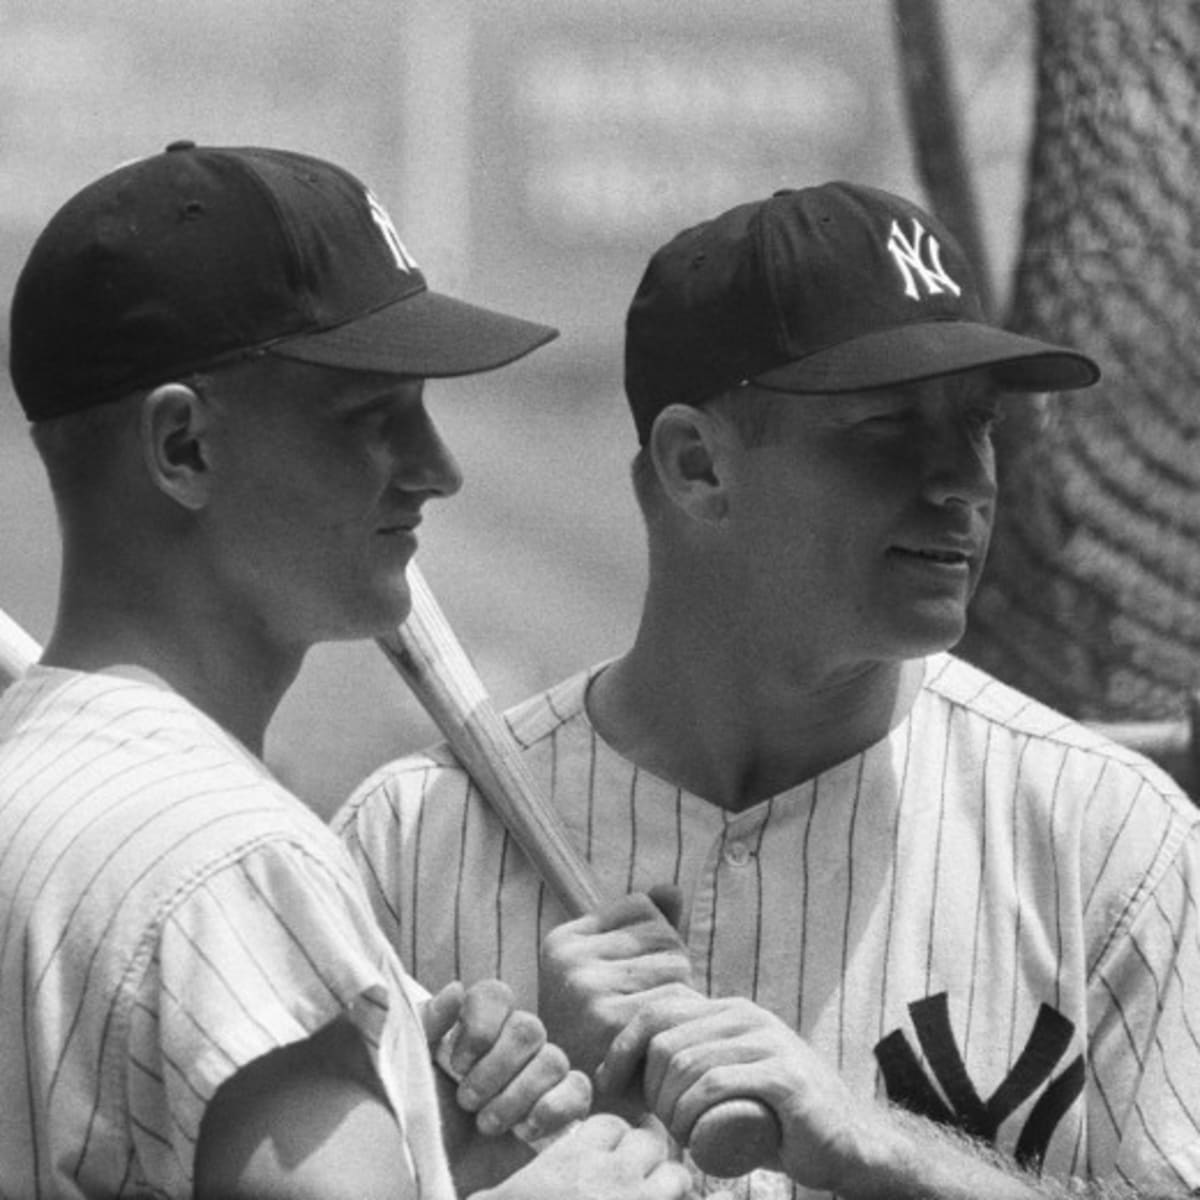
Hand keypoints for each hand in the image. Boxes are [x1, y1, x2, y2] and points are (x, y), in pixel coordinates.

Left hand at [425, 979, 591, 1143]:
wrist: (436, 1176)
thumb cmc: (420, 1121)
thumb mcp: (409, 1068)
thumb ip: (426, 1025)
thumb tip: (456, 990)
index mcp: (478, 1026)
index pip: (496, 994)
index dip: (481, 1026)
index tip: (457, 1063)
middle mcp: (512, 1043)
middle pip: (529, 1027)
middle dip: (496, 1069)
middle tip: (467, 1101)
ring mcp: (540, 1074)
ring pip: (553, 1059)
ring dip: (516, 1096)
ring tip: (487, 1124)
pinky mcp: (561, 1106)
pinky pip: (578, 1089)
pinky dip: (552, 1108)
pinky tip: (524, 1129)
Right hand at [476, 1113, 692, 1199]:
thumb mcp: (495, 1199)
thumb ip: (499, 1188)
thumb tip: (471, 1192)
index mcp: (573, 1159)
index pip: (609, 1128)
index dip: (609, 1146)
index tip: (604, 1167)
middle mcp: (612, 1175)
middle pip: (649, 1145)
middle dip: (645, 1166)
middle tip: (632, 1190)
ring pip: (675, 1177)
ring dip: (668, 1193)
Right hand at [539, 889, 693, 1081]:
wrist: (581, 1104)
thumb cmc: (602, 1031)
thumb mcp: (608, 971)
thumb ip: (642, 925)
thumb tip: (672, 889)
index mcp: (564, 940)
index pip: (641, 906)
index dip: (654, 939)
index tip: (635, 976)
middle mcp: (570, 960)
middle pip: (662, 934)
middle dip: (671, 965)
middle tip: (648, 1005)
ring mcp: (588, 989)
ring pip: (675, 964)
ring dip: (681, 992)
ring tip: (653, 1022)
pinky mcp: (613, 1020)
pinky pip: (678, 996)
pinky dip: (682, 1016)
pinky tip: (661, 1038)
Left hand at [597, 991, 881, 1192]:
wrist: (850, 1144)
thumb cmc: (777, 1119)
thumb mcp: (731, 1076)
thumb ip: (698, 1058)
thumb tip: (632, 1064)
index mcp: (731, 1010)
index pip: (659, 1009)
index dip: (624, 1045)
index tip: (609, 1082)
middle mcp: (748, 1016)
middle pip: (666, 1041)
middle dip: (647, 1087)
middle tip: (658, 1124)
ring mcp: (768, 1042)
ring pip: (687, 1065)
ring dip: (668, 1108)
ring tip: (678, 1136)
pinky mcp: (784, 1077)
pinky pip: (716, 1085)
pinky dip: (691, 1114)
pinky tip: (692, 1138)